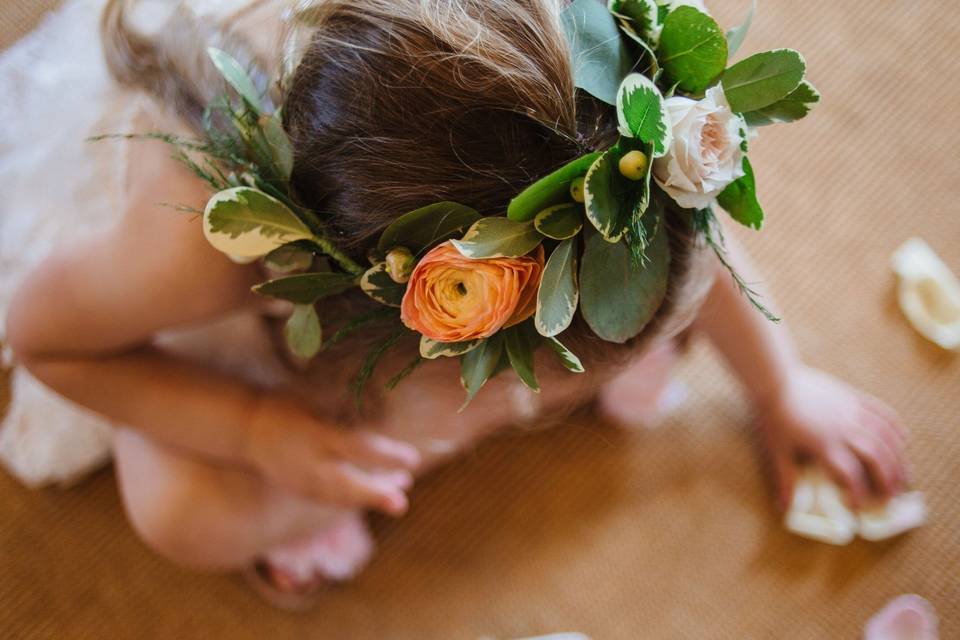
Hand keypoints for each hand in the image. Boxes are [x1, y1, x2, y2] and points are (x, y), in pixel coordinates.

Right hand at [244, 394, 420, 514]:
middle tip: (403, 503)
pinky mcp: (297, 489)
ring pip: (340, 497)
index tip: (414, 459)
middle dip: (376, 494)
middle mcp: (309, 463)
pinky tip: (372, 495)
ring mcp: (301, 480)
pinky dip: (351, 500)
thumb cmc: (287, 407)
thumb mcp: (316, 406)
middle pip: (349, 485)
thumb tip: (381, 435)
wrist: (245, 427)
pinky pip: (329, 500)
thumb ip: (345, 422)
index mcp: (316, 435)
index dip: (388, 456)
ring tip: (399, 499)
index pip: (359, 448)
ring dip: (370, 498)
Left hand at [755, 365, 908, 510]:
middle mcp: (844, 430)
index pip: (850, 475)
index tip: (859, 507)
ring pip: (885, 437)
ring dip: (898, 458)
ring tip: (904, 476)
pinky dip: (895, 426)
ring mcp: (852, 412)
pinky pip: (882, 412)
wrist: (776, 381)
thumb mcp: (778, 450)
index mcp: (824, 445)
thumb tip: (783, 507)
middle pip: (876, 457)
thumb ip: (786, 479)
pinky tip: (903, 439)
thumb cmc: (775, 417)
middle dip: (888, 479)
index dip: (858, 493)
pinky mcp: (853, 398)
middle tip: (893, 496)